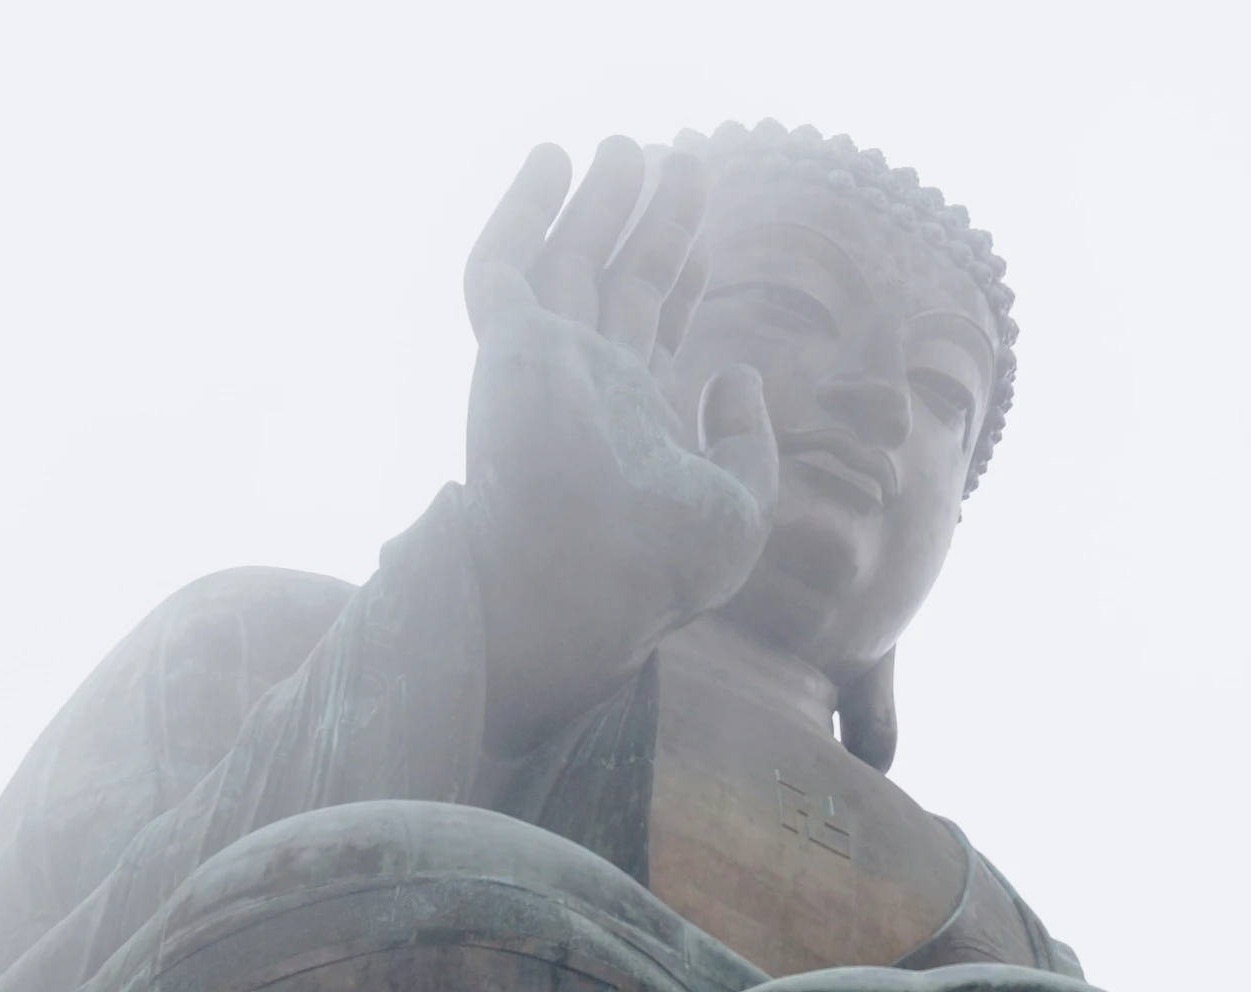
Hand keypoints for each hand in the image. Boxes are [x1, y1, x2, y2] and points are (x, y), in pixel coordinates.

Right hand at [462, 137, 778, 620]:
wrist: (588, 586)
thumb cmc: (660, 567)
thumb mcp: (740, 503)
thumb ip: (747, 440)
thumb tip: (734, 375)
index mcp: (635, 417)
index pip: (656, 324)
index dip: (679, 269)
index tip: (700, 227)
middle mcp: (586, 385)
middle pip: (618, 280)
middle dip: (648, 221)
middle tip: (678, 160)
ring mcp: (544, 364)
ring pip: (566, 260)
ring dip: (596, 202)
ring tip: (627, 146)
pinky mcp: (507, 349)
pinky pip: (504, 264)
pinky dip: (523, 210)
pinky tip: (553, 163)